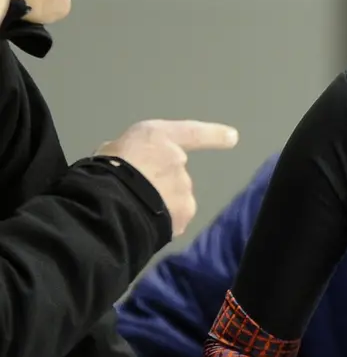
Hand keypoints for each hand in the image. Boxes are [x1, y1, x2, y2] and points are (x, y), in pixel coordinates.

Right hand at [95, 119, 237, 235]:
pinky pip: (173, 219)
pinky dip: (161, 223)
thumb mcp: (110, 152)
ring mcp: (184, 188)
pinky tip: (140, 224)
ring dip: (158, 204)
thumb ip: (131, 155)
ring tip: (132, 209)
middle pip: (173, 175)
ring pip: (173, 199)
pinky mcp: (184, 213)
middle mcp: (178, 160)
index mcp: (157, 137)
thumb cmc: (103, 172)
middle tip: (130, 193)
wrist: (110, 203)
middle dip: (157, 185)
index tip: (232, 137)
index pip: (192, 133)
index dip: (213, 135)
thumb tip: (131, 165)